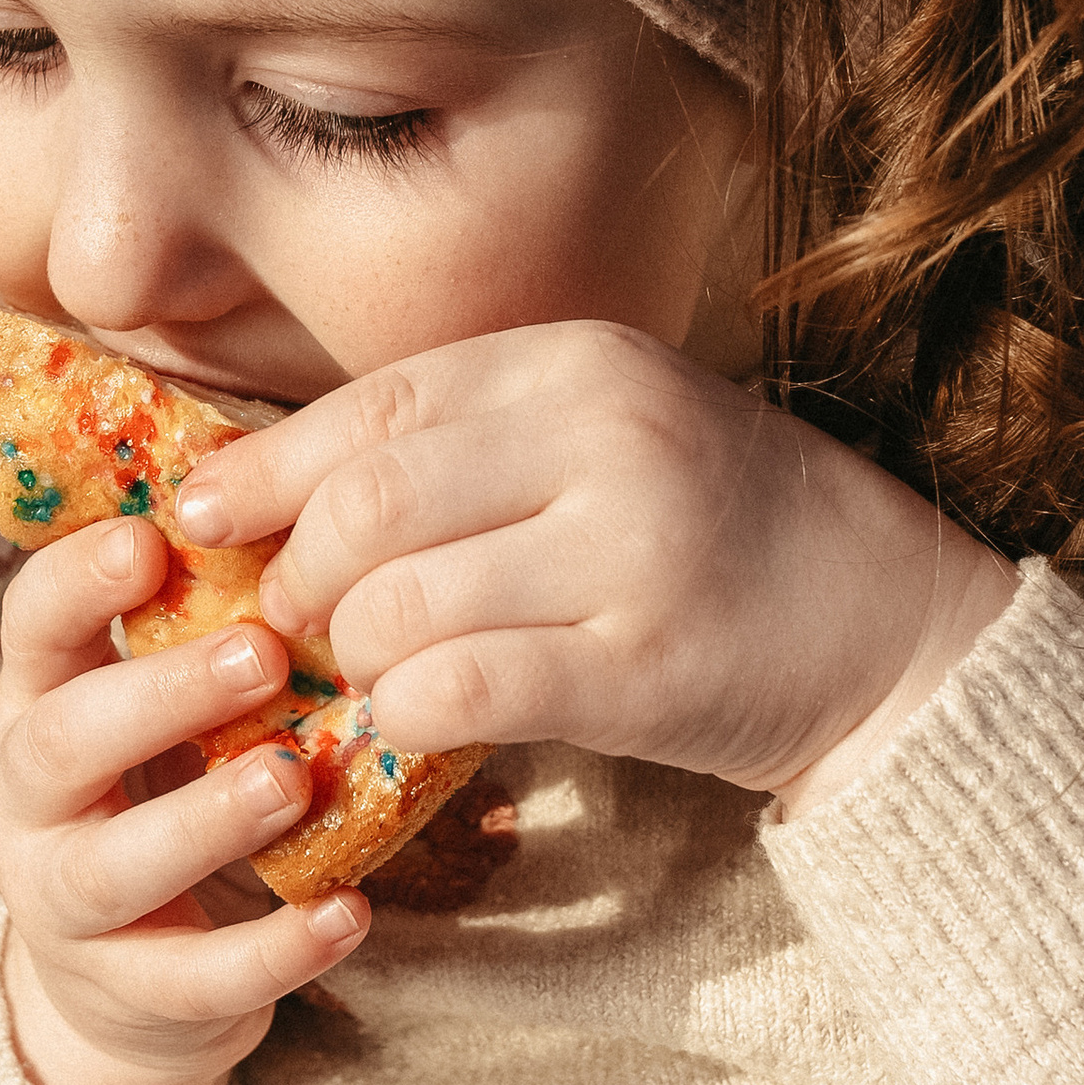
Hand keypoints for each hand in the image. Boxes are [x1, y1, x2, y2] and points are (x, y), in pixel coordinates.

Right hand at [0, 518, 371, 1084]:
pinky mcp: (132, 994)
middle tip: (261, 654)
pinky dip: (272, 952)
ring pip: (115, 865)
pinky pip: (197, 980)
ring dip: (204, 820)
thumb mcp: (157, 702)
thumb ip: (208, 618)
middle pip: (61, 742)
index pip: (30, 625)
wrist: (126, 981)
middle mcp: (28, 800)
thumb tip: (309, 492)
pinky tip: (348, 915)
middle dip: (156, 696)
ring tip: (293, 781)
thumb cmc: (166, 788)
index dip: (77, 581)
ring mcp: (66, 905)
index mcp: (39, 702)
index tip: (149, 540)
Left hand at [172, 323, 1018, 820]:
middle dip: (299, 579)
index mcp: (578, 360)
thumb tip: (252, 482)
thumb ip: (455, 444)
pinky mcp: (646, 668)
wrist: (884, 617)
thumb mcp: (592, 435)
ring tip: (368, 675)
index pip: (373, 406)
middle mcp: (604, 437)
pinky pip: (461, 691)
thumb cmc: (707, 525)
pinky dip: (407, 716)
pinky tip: (415, 724)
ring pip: (399, 606)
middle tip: (295, 624)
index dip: (265, 469)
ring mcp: (631, 551)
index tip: (199, 518)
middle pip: (365, 508)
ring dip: (354, 659)